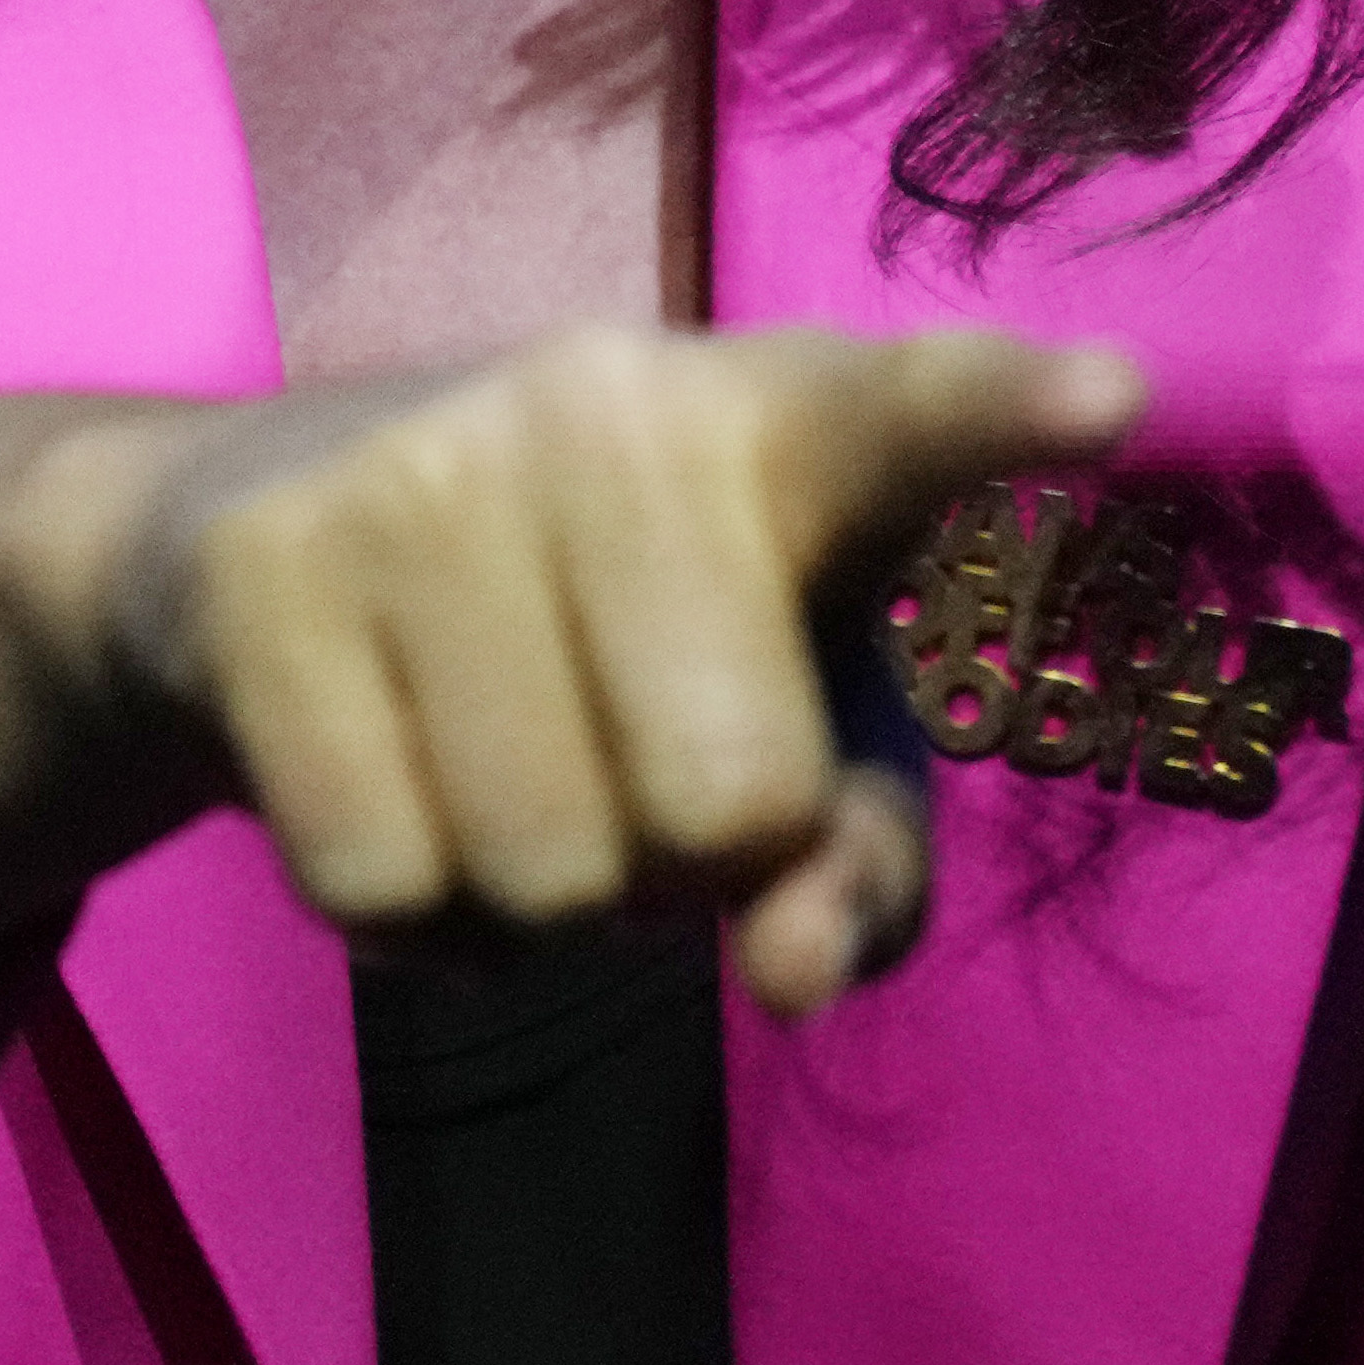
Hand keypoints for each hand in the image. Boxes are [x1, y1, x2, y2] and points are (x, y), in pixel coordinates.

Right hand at [25, 322, 1141, 1013]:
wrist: (250, 546)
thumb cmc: (601, 640)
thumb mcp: (774, 733)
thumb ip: (855, 859)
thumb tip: (799, 970)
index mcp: (778, 416)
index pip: (908, 412)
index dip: (1004, 410)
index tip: (1113, 397)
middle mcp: (606, 394)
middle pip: (728, 807)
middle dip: (682, 864)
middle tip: (617, 763)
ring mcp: (422, 463)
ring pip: (549, 873)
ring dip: (536, 901)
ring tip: (496, 768)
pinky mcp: (263, 562)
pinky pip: (386, 886)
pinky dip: (407, 917)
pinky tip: (390, 786)